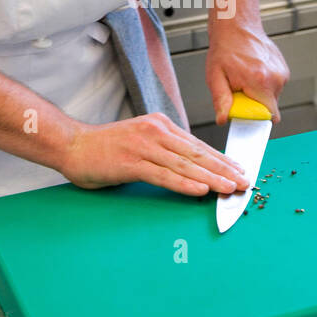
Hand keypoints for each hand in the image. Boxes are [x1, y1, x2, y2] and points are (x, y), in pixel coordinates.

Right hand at [59, 113, 249, 196]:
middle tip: (244, 181)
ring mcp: (144, 146)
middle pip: (197, 154)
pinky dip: (184, 183)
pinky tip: (200, 190)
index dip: (220, 159)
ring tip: (229, 188)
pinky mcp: (132, 162)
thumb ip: (164, 151)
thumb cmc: (105, 148)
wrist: (73, 145)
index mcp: (160, 126)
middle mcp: (156, 132)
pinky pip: (164, 175)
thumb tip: (191, 168)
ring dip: (211, 178)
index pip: (198, 145)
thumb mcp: (141, 142)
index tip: (238, 169)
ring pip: (185, 164)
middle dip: (224, 169)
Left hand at [205, 19, 289, 124]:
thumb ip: (221, 100)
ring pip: (272, 98)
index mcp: (260, 80)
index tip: (245, 114)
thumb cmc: (226, 49)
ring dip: (259, 94)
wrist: (237, 28)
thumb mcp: (216, 76)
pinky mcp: (284, 70)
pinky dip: (264, 85)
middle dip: (254, 105)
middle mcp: (275, 77)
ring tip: (246, 78)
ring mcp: (282, 73)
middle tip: (240, 90)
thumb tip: (223, 118)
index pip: (268, 116)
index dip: (255, 119)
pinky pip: (275, 87)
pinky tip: (253, 73)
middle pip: (269, 108)